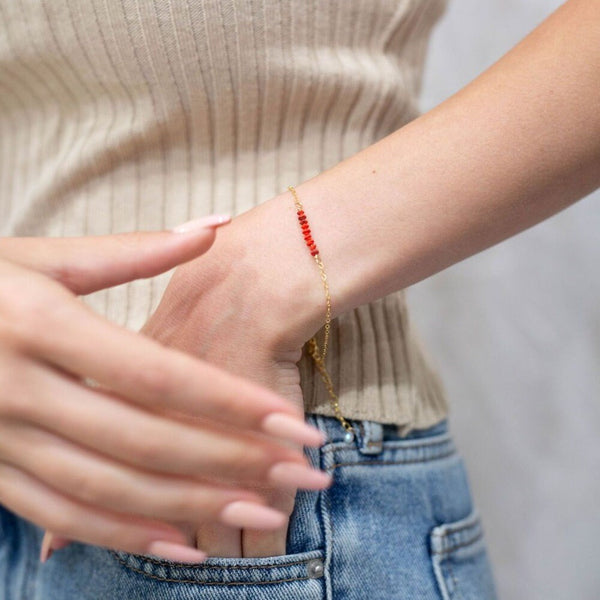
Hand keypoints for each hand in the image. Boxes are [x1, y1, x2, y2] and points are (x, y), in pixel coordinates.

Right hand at [0, 222, 328, 563]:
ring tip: (261, 513)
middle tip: (296, 474)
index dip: (227, 400)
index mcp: (42, 325)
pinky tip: (184, 545)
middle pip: (143, 438)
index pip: (154, 373)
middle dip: (228, 460)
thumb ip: (135, 251)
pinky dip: (124, 536)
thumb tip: (215, 227)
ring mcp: (1, 439)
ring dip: (191, 507)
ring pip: (110, 488)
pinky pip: (63, 514)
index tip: (289, 421)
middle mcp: (21, 389)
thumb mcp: (48, 257)